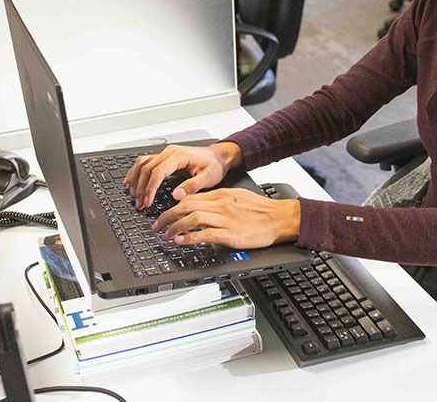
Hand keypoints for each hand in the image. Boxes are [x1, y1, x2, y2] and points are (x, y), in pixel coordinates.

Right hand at [123, 141, 242, 209]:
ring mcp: (165, 153)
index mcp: (179, 156)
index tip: (147, 202)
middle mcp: (169, 152)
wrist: (218, 157)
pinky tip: (131, 182)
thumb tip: (176, 195)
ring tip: (133, 197)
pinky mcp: (163, 157)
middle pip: (147, 169)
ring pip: (142, 164)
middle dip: (141, 188)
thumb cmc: (214, 166)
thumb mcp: (209, 178)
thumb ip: (192, 186)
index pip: (158, 171)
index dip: (150, 188)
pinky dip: (136, 172)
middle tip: (139, 205)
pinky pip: (144, 162)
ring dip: (135, 180)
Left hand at [152, 188, 300, 248]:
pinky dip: (189, 237)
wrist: (280, 218)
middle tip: (157, 226)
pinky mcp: (230, 233)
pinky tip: (181, 241)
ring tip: (165, 235)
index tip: (164, 215)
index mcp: (222, 195)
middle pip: (186, 206)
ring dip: (174, 227)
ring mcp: (225, 218)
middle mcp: (221, 204)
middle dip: (167, 216)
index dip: (173, 206)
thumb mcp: (239, 198)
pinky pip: (204, 233)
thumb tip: (202, 209)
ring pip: (192, 218)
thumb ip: (220, 202)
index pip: (190, 197)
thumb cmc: (262, 211)